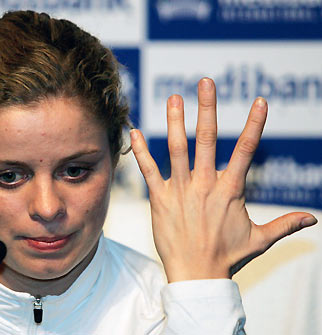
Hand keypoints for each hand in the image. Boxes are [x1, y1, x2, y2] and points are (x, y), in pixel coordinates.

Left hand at [130, 78, 317, 282]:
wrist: (197, 276)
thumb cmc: (228, 257)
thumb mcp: (260, 239)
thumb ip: (284, 224)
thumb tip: (314, 220)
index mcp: (230, 191)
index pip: (247, 151)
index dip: (254, 125)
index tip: (260, 101)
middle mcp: (205, 185)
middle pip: (207, 140)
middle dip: (207, 109)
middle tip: (205, 82)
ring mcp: (181, 190)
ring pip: (177, 149)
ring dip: (175, 122)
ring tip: (173, 97)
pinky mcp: (160, 199)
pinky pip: (149, 171)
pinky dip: (141, 151)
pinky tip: (135, 131)